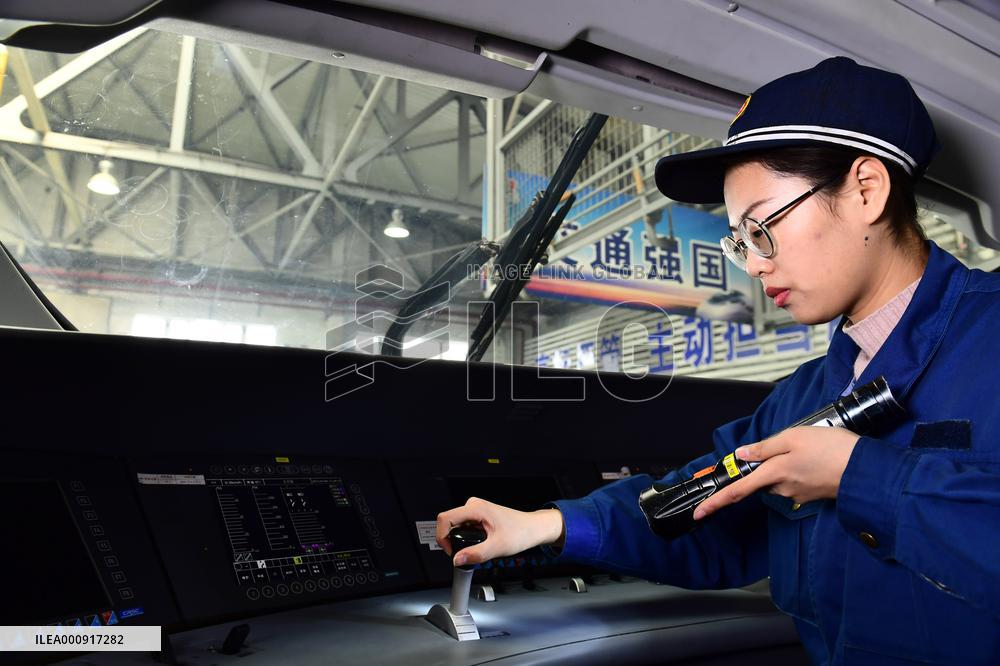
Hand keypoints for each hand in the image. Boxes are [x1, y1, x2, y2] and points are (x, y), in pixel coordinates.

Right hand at [436, 497, 563, 565]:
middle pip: (449, 523)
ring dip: (461, 540)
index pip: (445, 519)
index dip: (442, 537)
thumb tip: (457, 559)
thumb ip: (476, 554)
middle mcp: (473, 505)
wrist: (532, 528)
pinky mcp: (478, 515)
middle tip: (466, 554)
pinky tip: (480, 544)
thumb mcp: (498, 547)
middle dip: (452, 541)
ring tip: (477, 548)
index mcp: (476, 508)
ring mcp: (475, 510)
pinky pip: (463, 527)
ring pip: (456, 526)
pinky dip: (466, 538)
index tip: (451, 551)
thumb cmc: (520, 532)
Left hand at [692, 426, 860, 519]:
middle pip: (760, 480)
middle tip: (791, 444)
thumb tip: (741, 455)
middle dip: (766, 465)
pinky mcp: (811, 493)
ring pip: (778, 478)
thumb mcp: (793, 437)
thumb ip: (764, 448)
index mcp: (774, 473)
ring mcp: (797, 493)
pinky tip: (815, 457)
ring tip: (808, 446)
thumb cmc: (832, 449)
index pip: (737, 491)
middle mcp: (783, 488)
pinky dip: (798, 468)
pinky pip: (794, 480)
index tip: (699, 512)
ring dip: (785, 464)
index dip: (716, 502)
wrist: (866, 470)